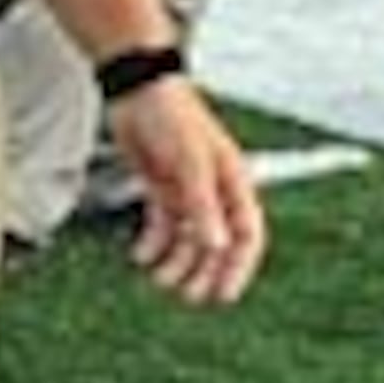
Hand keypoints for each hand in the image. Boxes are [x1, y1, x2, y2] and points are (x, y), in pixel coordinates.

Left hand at [107, 79, 265, 306]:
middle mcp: (213, 189)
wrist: (136, 86)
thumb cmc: (172, 115)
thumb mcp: (190, 161)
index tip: (223, 294)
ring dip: (176, 262)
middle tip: (189, 296)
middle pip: (217, 243)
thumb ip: (203, 205)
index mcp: (232, 182)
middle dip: (205, 272)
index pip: (247, 234)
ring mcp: (187, 189)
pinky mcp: (161, 185)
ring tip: (159, 278)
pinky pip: (162, 225)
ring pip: (188, 239)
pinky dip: (153, 243)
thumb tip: (217, 246)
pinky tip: (140, 255)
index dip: (239, 267)